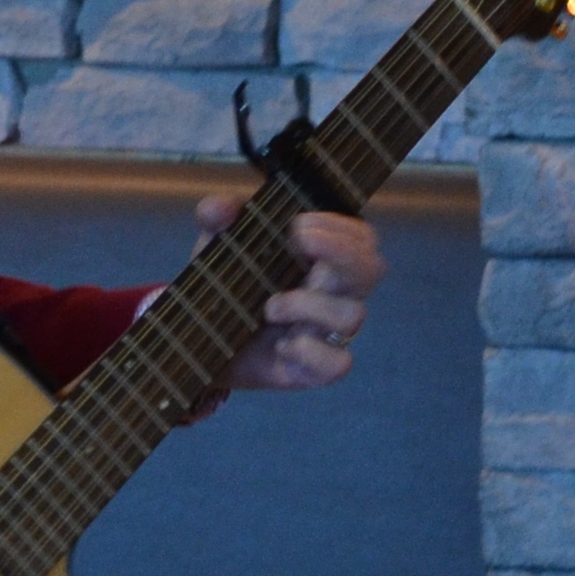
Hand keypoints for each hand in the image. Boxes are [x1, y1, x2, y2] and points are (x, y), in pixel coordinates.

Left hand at [207, 203, 381, 395]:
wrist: (202, 343)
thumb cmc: (226, 288)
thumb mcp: (216, 247)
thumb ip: (216, 219)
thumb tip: (218, 207)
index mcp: (322, 260)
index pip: (360, 237)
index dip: (339, 227)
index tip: (297, 225)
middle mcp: (335, 294)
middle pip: (372, 268)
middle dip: (340, 252)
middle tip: (299, 244)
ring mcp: (328, 332)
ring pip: (353, 315)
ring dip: (310, 305)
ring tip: (270, 308)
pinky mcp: (316, 368)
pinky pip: (339, 363)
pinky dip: (310, 351)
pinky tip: (282, 345)